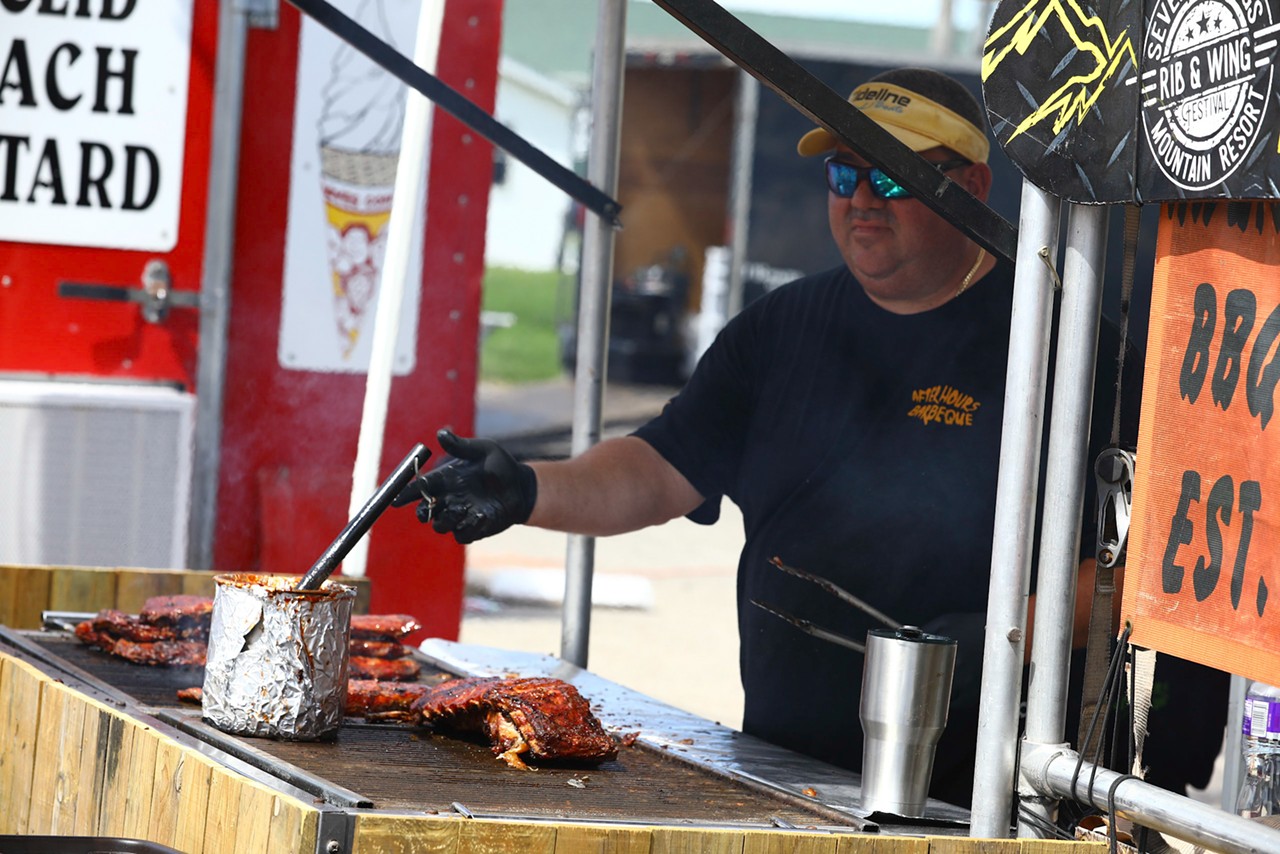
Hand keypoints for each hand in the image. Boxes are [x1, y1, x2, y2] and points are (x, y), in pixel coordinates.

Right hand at [392, 429, 536, 543]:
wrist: (522, 486)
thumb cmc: (501, 465)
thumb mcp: (484, 450)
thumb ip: (462, 446)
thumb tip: (441, 433)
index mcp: (446, 479)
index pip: (420, 487)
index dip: (406, 493)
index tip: (397, 499)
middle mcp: (448, 499)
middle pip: (424, 511)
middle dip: (422, 511)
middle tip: (430, 507)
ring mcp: (460, 515)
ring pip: (440, 525)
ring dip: (446, 519)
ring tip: (463, 508)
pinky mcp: (473, 529)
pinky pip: (462, 535)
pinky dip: (467, 528)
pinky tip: (481, 516)